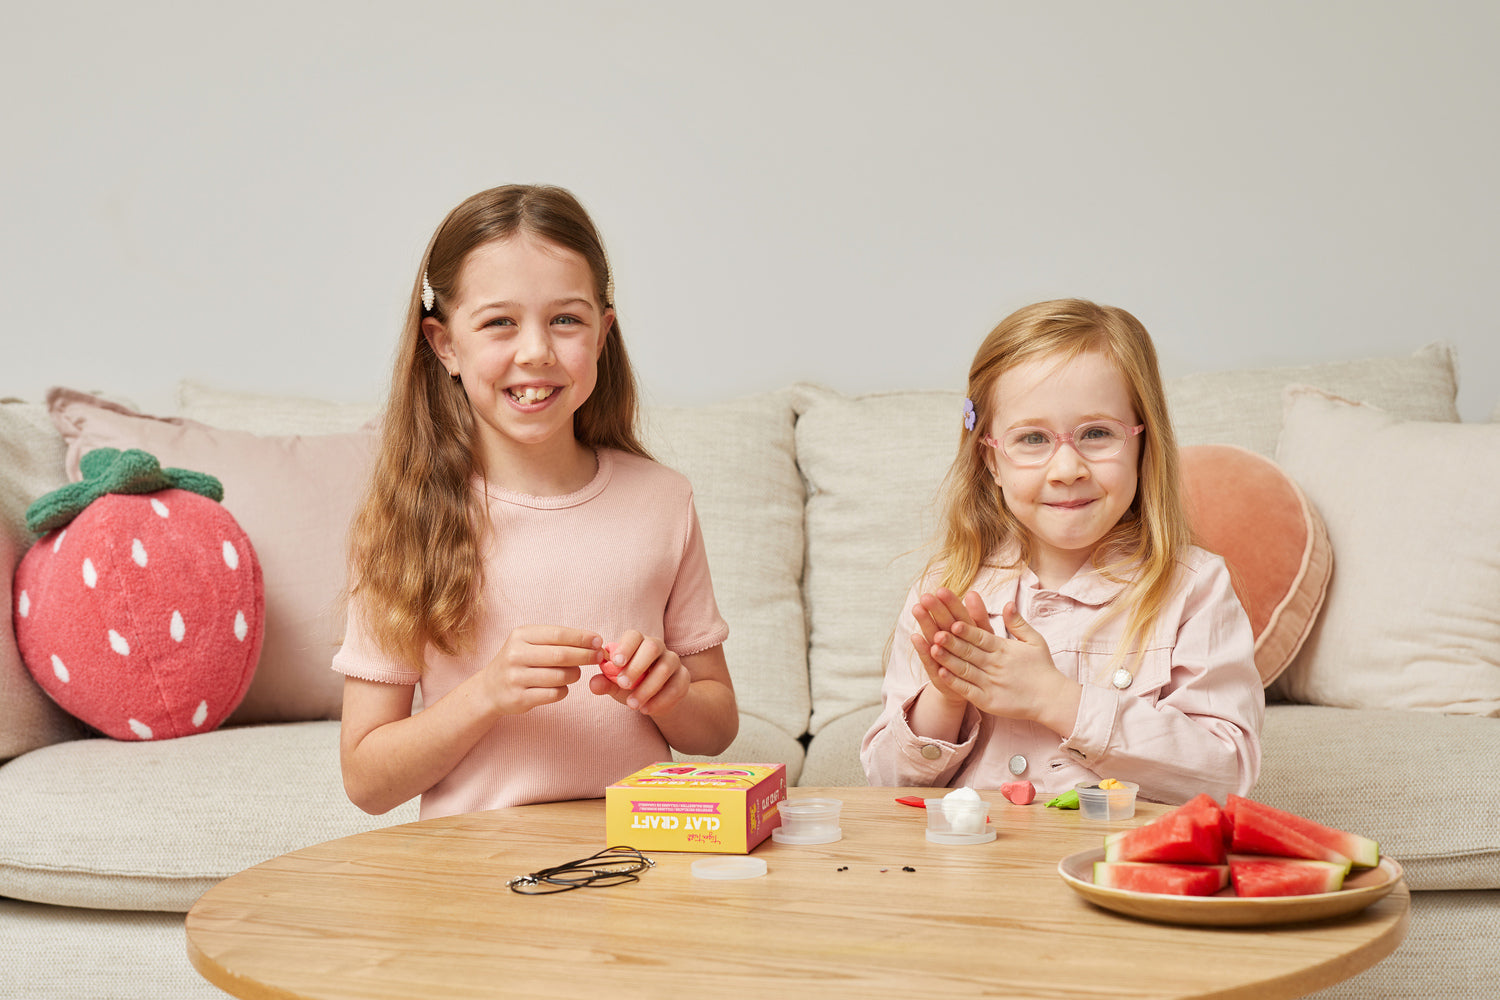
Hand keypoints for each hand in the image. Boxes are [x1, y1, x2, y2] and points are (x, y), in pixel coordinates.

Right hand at [481, 625, 600, 714]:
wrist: (490, 688)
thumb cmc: (519, 661)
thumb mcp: (529, 642)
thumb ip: (557, 640)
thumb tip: (594, 641)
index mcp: (520, 635)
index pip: (558, 634)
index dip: (582, 638)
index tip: (598, 641)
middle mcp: (516, 655)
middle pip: (561, 655)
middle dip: (585, 656)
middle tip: (599, 657)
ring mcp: (516, 678)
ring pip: (560, 676)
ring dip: (575, 674)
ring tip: (575, 673)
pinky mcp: (520, 698)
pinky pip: (554, 694)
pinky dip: (564, 690)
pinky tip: (561, 686)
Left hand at [588, 630, 690, 716]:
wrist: (656, 700)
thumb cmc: (632, 685)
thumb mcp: (616, 685)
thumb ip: (605, 683)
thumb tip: (593, 684)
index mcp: (638, 643)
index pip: (634, 636)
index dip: (626, 647)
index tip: (616, 663)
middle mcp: (658, 647)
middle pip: (652, 647)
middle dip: (637, 667)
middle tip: (622, 684)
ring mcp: (673, 661)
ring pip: (665, 668)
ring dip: (647, 688)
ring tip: (632, 705)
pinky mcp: (684, 678)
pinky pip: (675, 687)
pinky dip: (660, 700)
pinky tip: (646, 710)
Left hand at [920, 593, 1077, 729]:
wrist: (1051, 699)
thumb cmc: (1042, 668)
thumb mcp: (1034, 641)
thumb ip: (1018, 623)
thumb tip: (1008, 603)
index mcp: (1004, 649)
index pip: (982, 637)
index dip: (967, 630)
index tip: (954, 621)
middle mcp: (995, 665)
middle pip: (969, 651)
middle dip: (951, 641)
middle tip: (935, 631)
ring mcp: (990, 683)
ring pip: (965, 669)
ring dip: (948, 659)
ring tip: (932, 648)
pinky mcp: (987, 700)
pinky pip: (967, 690)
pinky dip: (954, 682)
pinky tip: (941, 673)